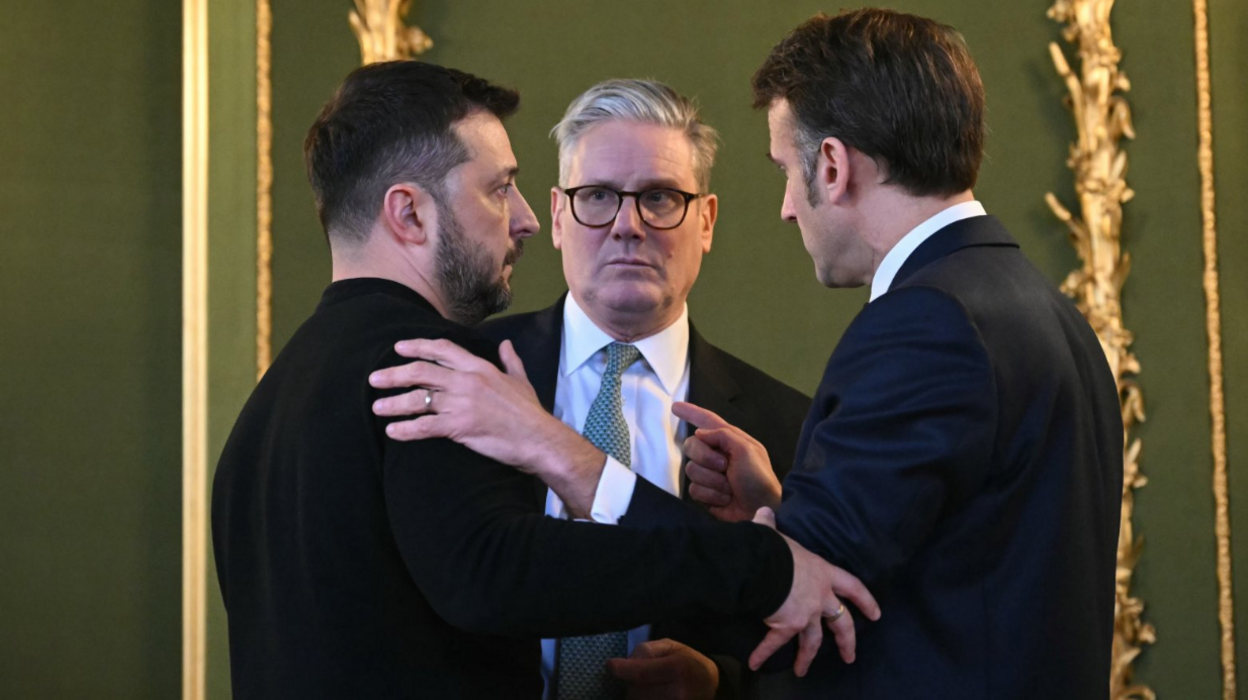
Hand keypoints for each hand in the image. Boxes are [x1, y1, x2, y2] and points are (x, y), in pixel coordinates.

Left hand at [368, 338, 605, 515]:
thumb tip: (507, 344)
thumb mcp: (521, 380)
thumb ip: (510, 361)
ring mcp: (462, 404)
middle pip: (422, 371)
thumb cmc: (530, 412)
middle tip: (375, 378)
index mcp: (480, 368)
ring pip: (419, 399)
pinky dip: (406, 430)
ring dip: (394, 403)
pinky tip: (392, 432)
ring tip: (377, 407)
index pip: (442, 349)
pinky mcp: (460, 427)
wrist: (538, 438)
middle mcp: (467, 381)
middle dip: (394, 374)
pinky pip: (425, 427)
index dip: (418, 346)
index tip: (399, 348)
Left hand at [607, 639, 717, 699]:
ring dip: (636, 695)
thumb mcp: (671, 646)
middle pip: (636, 691)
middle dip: (631, 682)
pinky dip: (643, 699)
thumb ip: (647, 650)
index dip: (621, 669)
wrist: (711, 685)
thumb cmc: (688, 662)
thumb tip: (626, 663)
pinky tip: (650, 694)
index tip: (610, 665)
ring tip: (649, 686)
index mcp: (677, 669)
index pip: (641, 673)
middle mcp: (677, 693)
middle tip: (640, 676)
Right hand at [673, 402, 781, 521]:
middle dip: (705, 457)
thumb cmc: (759, 478)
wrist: (762, 510)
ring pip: (691, 470)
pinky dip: (711, 495)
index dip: (691, 413)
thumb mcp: (747, 450)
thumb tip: (699, 433)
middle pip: (691, 446)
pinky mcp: (705, 493)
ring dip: (712, 481)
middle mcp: (717, 454)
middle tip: (724, 466)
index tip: (675, 407)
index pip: (707, 421)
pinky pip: (694, 490)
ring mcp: (710, 474)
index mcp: (729, 440)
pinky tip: (725, 499)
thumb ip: (723, 436)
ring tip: (729, 488)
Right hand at [752, 508, 879, 675]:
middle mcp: (820, 597)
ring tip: (802, 670)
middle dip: (846, 641)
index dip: (866, 601)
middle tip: (850, 656)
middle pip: (841, 622)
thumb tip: (764, 513)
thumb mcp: (776, 534)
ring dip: (807, 657)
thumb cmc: (775, 547)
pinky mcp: (786, 625)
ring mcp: (805, 614)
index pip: (852, 587)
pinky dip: (763, 653)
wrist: (763, 564)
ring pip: (812, 641)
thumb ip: (771, 525)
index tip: (876, 615)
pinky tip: (755, 663)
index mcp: (823, 573)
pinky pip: (774, 643)